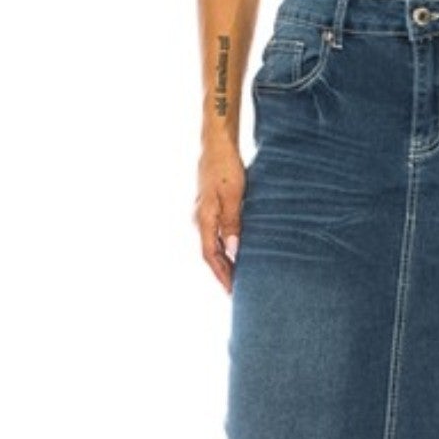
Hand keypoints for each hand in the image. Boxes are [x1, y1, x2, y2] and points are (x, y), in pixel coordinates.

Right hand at [193, 145, 245, 295]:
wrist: (217, 146)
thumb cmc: (226, 168)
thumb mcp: (233, 196)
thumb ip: (232, 224)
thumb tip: (233, 251)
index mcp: (203, 220)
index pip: (210, 256)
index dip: (221, 275)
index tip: (232, 292)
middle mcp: (199, 220)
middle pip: (210, 254)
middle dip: (223, 274)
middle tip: (237, 292)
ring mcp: (203, 214)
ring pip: (212, 245)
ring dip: (224, 262)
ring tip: (238, 277)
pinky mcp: (209, 208)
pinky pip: (215, 235)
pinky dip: (225, 248)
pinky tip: (235, 252)